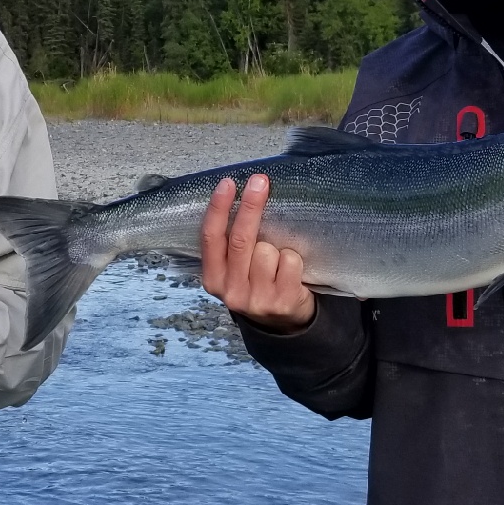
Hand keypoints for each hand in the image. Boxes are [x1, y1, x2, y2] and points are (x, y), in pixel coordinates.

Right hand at [200, 174, 315, 330]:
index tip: (227, 183)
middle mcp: (231, 291)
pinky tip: (290, 272)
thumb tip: (241, 196)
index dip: (218, 208)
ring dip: (276, 246)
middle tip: (259, 181)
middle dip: (250, 206)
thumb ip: (231, 246)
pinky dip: (293, 259)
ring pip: (267, 251)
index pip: (210, 238)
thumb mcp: (233, 271)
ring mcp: (257, 299)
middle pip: (240, 240)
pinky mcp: (282, 302)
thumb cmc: (257, 283)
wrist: (283, 323)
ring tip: (277, 261)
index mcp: (213, 279)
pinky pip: (289, 261)